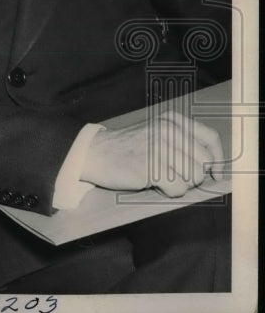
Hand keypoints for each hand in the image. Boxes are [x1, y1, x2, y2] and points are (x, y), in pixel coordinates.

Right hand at [81, 111, 223, 197]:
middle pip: (204, 164)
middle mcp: (168, 130)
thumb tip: (214, 167)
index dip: (218, 159)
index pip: (211, 138)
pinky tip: (153, 183)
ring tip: (159, 176)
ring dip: (179, 184)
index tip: (215, 174)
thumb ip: (182, 142)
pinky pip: (178, 189)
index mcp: (172, 121)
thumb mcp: (156, 134)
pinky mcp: (152, 166)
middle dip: (192, 176)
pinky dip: (168, 192)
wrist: (94, 153)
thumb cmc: (128, 148)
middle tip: (172, 175)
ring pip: (193, 178)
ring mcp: (160, 147)